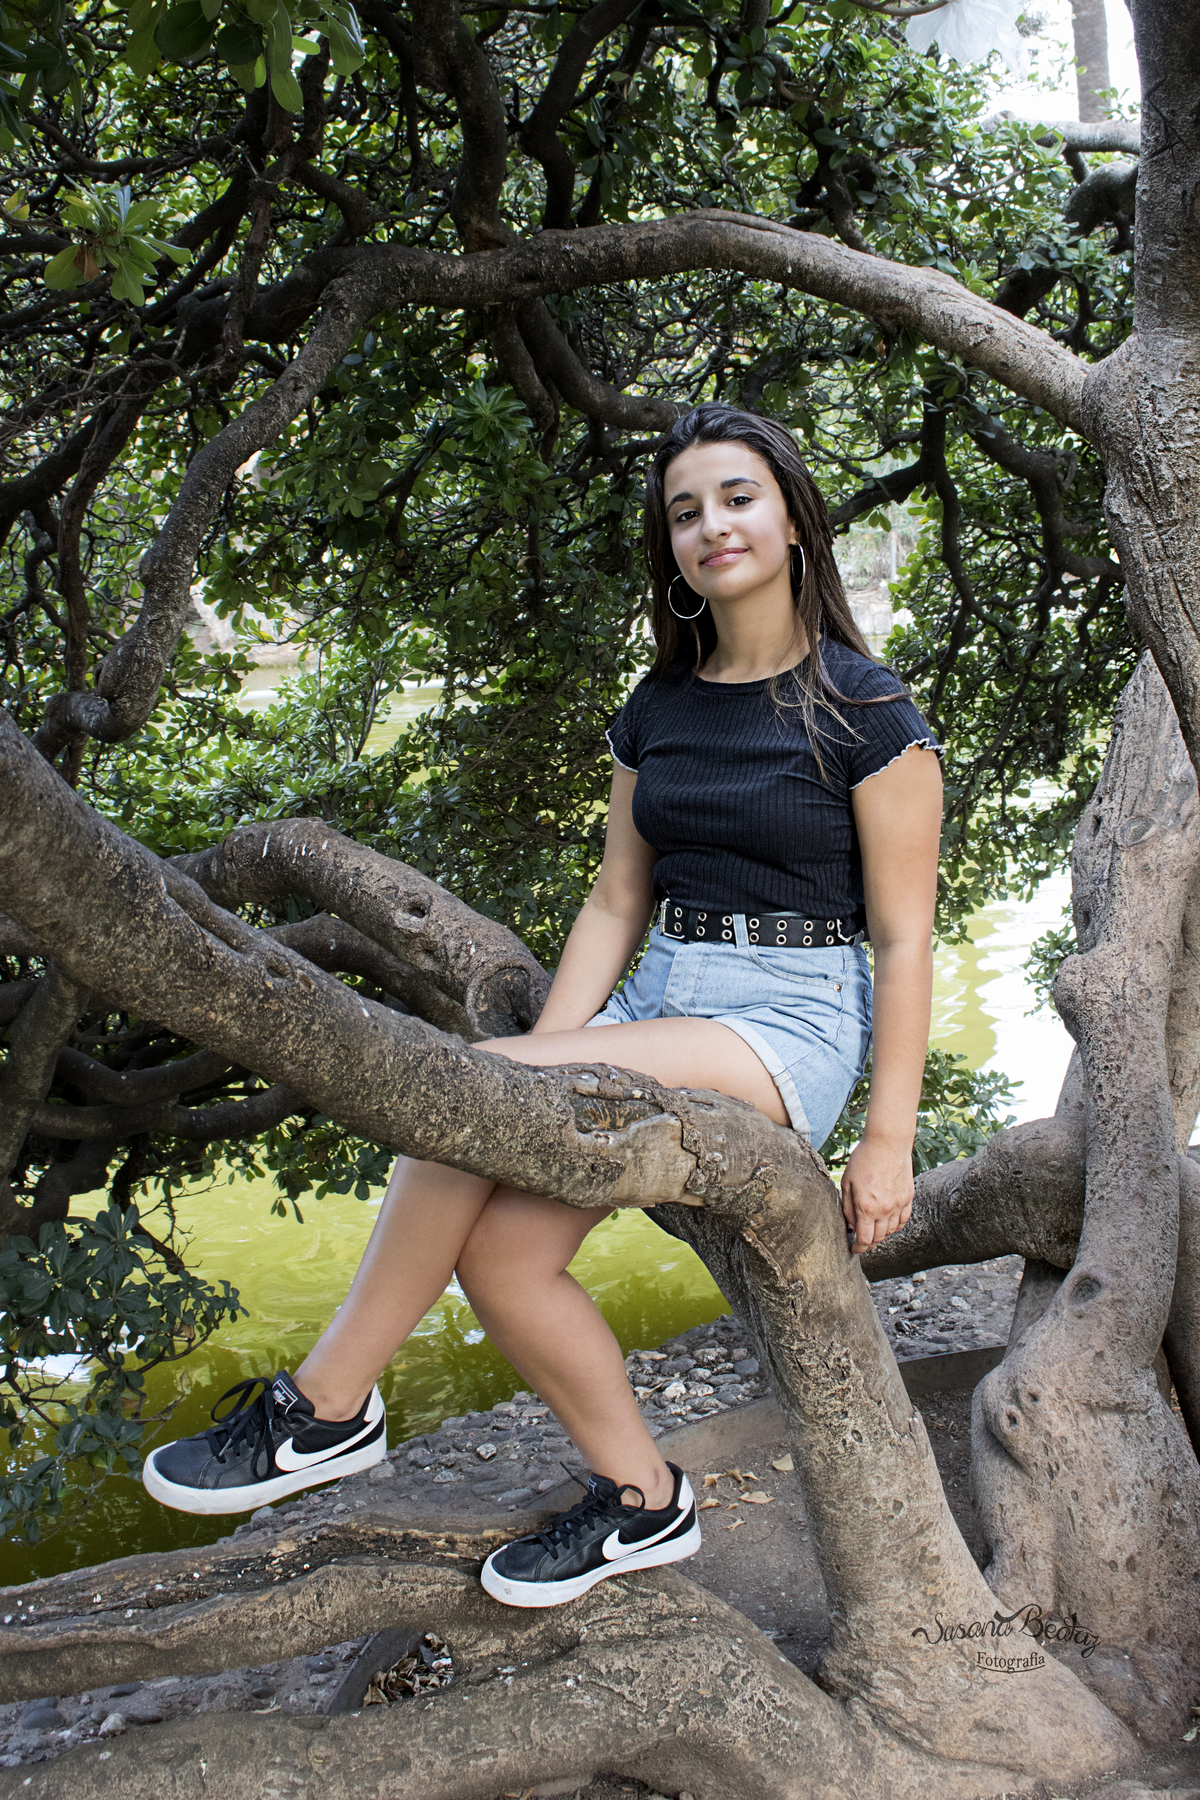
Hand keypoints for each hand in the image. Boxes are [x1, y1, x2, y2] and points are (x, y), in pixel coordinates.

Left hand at [840, 1135, 913, 1253]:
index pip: (864, 1240)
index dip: (858, 1249)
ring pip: (891, 1231)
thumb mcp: (847, 1182)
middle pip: (879, 1238)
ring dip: (881, 1234)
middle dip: (869, 1242)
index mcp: (866, 1207)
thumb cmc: (863, 1159)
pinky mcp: (908, 1197)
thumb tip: (851, 1226)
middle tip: (862, 1240)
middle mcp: (884, 1210)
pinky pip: (903, 1220)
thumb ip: (848, 1207)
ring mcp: (899, 1204)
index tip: (854, 1250)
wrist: (888, 1143)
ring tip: (873, 1229)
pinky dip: (895, 1225)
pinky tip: (888, 1221)